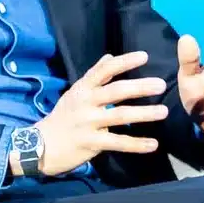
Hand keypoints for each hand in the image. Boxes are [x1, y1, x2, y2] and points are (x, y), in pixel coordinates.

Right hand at [30, 51, 166, 175]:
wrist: (39, 146)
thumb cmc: (62, 117)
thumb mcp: (75, 93)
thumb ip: (94, 75)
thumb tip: (110, 56)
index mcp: (83, 89)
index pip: (104, 71)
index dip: (124, 62)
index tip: (144, 56)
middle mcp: (85, 103)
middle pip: (115, 91)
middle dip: (139, 87)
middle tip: (161, 85)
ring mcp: (88, 123)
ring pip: (120, 116)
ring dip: (143, 114)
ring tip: (164, 111)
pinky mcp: (91, 143)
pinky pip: (118, 143)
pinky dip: (136, 144)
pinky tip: (153, 144)